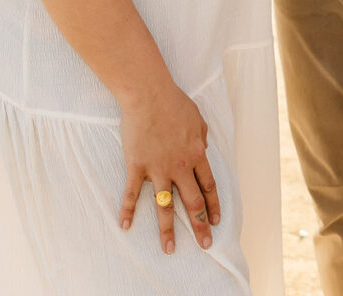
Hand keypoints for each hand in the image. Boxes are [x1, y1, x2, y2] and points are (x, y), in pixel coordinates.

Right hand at [118, 75, 220, 254]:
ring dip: (168, 230)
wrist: (149, 94)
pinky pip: (132, 193)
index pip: (208, 186)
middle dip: (200, 226)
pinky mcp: (137, 166)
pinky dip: (128, 211)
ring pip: (165, 206)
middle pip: (192, 202)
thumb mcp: (197, 117)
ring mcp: (158, 168)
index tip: (216, 220)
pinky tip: (125, 226)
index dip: (213, 205)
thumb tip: (203, 150)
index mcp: (196, 154)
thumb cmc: (174, 101)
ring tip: (170, 249)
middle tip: (205, 244)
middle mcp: (180, 166)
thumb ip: (202, 137)